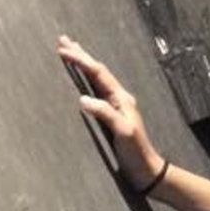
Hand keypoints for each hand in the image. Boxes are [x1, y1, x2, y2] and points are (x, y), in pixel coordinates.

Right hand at [58, 34, 163, 189]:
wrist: (146, 170)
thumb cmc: (136, 152)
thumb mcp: (122, 131)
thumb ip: (105, 113)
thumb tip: (83, 99)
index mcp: (121, 98)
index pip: (98, 73)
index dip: (82, 61)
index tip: (63, 50)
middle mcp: (118, 99)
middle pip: (97, 71)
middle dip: (80, 55)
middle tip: (63, 40)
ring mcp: (114, 107)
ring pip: (95, 80)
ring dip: (82, 65)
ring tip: (70, 52)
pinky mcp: (110, 117)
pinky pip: (94, 92)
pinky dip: (84, 82)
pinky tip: (79, 82)